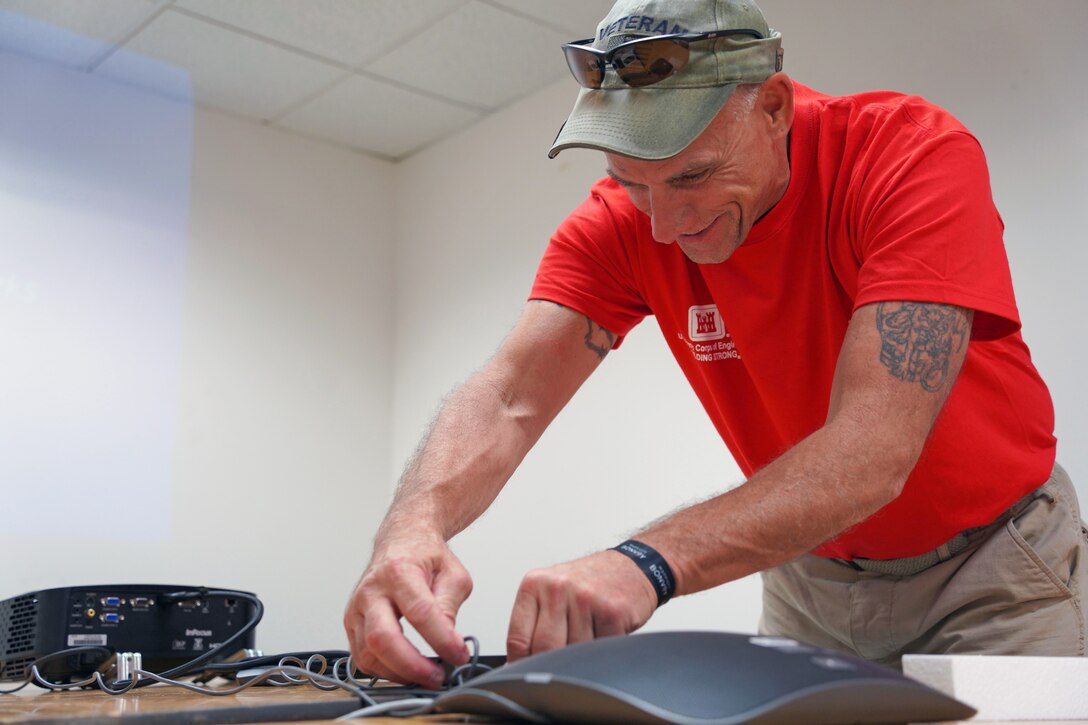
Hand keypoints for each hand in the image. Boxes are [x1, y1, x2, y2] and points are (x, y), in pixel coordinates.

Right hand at [343, 532, 472, 687]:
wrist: (401, 541)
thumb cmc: (425, 556)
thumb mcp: (453, 574)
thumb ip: (449, 607)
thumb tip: (449, 642)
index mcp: (399, 571)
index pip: (420, 613)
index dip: (442, 640)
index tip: (459, 655)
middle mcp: (372, 589)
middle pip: (382, 638)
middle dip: (412, 666)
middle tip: (437, 677)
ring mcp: (357, 607)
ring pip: (367, 654)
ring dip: (398, 673)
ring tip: (424, 676)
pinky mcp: (350, 623)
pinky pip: (361, 657)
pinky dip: (384, 670)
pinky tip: (405, 669)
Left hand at [506, 549, 658, 660]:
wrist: (631, 566)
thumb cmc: (588, 582)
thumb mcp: (551, 591)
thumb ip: (533, 623)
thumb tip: (517, 663)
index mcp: (535, 584)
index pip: (518, 639)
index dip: (520, 664)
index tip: (525, 674)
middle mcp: (557, 588)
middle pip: (544, 650)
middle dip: (551, 664)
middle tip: (559, 663)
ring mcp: (585, 599)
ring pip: (573, 653)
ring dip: (580, 657)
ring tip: (586, 637)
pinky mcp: (611, 611)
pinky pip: (600, 650)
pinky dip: (601, 651)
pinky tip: (603, 633)